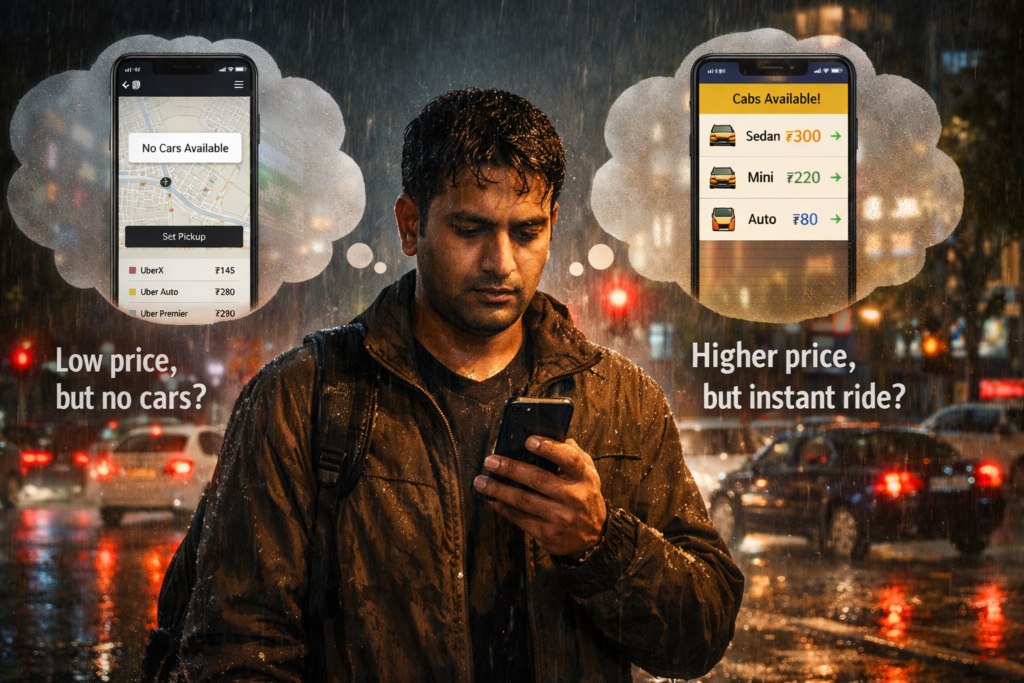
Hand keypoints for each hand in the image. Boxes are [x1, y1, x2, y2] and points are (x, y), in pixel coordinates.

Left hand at [474, 436, 606, 556]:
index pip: (569, 459)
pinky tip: (492, 499)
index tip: (528, 441)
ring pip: (524, 500)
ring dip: (499, 489)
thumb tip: (559, 435)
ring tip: (481, 481)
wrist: (593, 538)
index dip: (549, 448)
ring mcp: (560, 517)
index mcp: (584, 478)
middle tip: (491, 461)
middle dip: (511, 468)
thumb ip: (575, 455)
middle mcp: (574, 497)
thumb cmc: (585, 498)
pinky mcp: (548, 534)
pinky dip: (503, 508)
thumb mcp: (589, 475)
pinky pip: (520, 518)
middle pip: (538, 479)